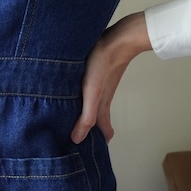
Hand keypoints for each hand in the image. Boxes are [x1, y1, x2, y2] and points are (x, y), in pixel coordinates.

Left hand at [70, 12, 151, 143]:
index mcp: (102, 105)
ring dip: (85, 112)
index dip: (99, 140)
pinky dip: (82, 96)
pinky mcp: (95, 72)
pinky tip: (73, 91)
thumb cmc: (104, 66)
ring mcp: (99, 84)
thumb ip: (86, 116)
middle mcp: (101, 97)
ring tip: (72, 117)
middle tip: (78, 136)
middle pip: (97, 117)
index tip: (93, 151)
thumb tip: (77, 139)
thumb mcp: (93, 94)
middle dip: (89, 128)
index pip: (103, 129)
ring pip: (92, 103)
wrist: (117, 39)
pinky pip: (88, 89)